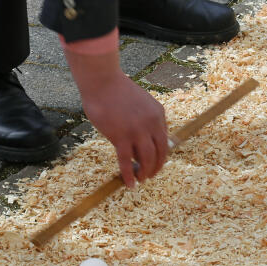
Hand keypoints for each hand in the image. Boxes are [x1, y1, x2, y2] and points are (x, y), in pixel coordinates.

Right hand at [64, 44, 168, 187]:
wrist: (102, 81)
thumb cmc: (117, 90)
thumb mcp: (140, 102)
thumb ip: (146, 119)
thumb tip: (145, 139)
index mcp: (159, 114)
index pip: (164, 140)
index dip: (161, 155)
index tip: (155, 162)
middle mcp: (152, 124)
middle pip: (160, 153)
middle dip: (156, 167)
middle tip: (150, 175)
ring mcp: (137, 131)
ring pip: (146, 159)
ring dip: (145, 173)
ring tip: (141, 180)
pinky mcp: (120, 137)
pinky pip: (126, 161)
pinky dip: (128, 175)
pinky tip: (129, 184)